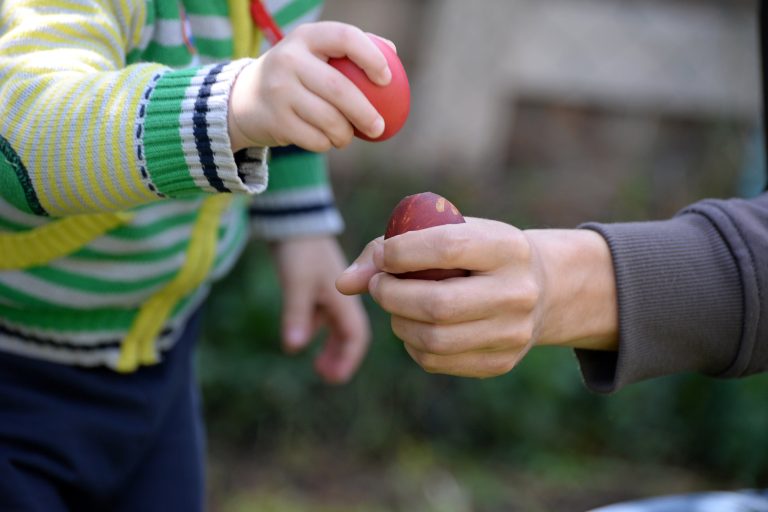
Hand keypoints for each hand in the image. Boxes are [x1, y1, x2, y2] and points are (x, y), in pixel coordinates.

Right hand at [229, 22, 391, 152]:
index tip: (386, 79)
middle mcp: (288, 59)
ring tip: (347, 135)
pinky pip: (315, 139)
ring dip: (346, 134)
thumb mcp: (315, 54)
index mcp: (306, 37)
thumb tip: (393, 53)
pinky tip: (327, 140)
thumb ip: (349, 51)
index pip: (345, 37)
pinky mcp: (275, 120)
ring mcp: (279, 91)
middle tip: (379, 127)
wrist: (245, 99)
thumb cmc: (297, 75)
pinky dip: (327, 144)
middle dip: (365, 113)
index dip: (371, 57)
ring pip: (329, 120)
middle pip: (339, 89)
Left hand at [271, 236, 370, 383]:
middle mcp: (343, 297)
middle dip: (340, 356)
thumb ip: (296, 314)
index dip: (347, 359)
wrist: (295, 216)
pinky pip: (325, 314)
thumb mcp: (297, 283)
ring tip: (317, 364)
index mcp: (345, 299)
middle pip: (349, 334)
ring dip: (330, 345)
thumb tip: (293, 348)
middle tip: (324, 376)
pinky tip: (304, 336)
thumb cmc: (300, 249)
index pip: (355, 336)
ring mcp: (331, 290)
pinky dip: (319, 329)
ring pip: (337, 325)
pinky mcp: (318, 284)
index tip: (333, 378)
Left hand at [336, 218, 617, 377]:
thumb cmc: (477, 253)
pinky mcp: (500, 362)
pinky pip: (436, 362)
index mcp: (508, 248)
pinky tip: (415, 326)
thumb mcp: (450, 233)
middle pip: (437, 304)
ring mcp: (513, 333)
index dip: (402, 253)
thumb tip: (342, 283)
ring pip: (433, 340)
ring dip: (398, 322)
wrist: (539, 288)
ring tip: (395, 305)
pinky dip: (411, 345)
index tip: (383, 256)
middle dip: (392, 295)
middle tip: (378, 286)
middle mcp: (518, 292)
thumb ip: (393, 248)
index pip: (447, 248)